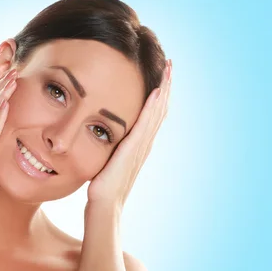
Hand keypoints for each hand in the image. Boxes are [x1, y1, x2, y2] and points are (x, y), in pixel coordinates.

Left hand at [87, 60, 171, 208]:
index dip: (158, 94)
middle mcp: (143, 143)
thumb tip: (102, 135)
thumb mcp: (107, 160)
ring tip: (168, 70)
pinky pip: (144, 124)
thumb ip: (111, 147)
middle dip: (165, 85)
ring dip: (163, 90)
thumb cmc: (101, 187)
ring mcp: (140, 147)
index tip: (162, 74)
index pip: (152, 113)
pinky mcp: (132, 150)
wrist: (104, 206)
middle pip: (160, 109)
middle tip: (171, 64)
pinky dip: (152, 107)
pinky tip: (156, 92)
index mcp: (138, 144)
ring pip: (156, 112)